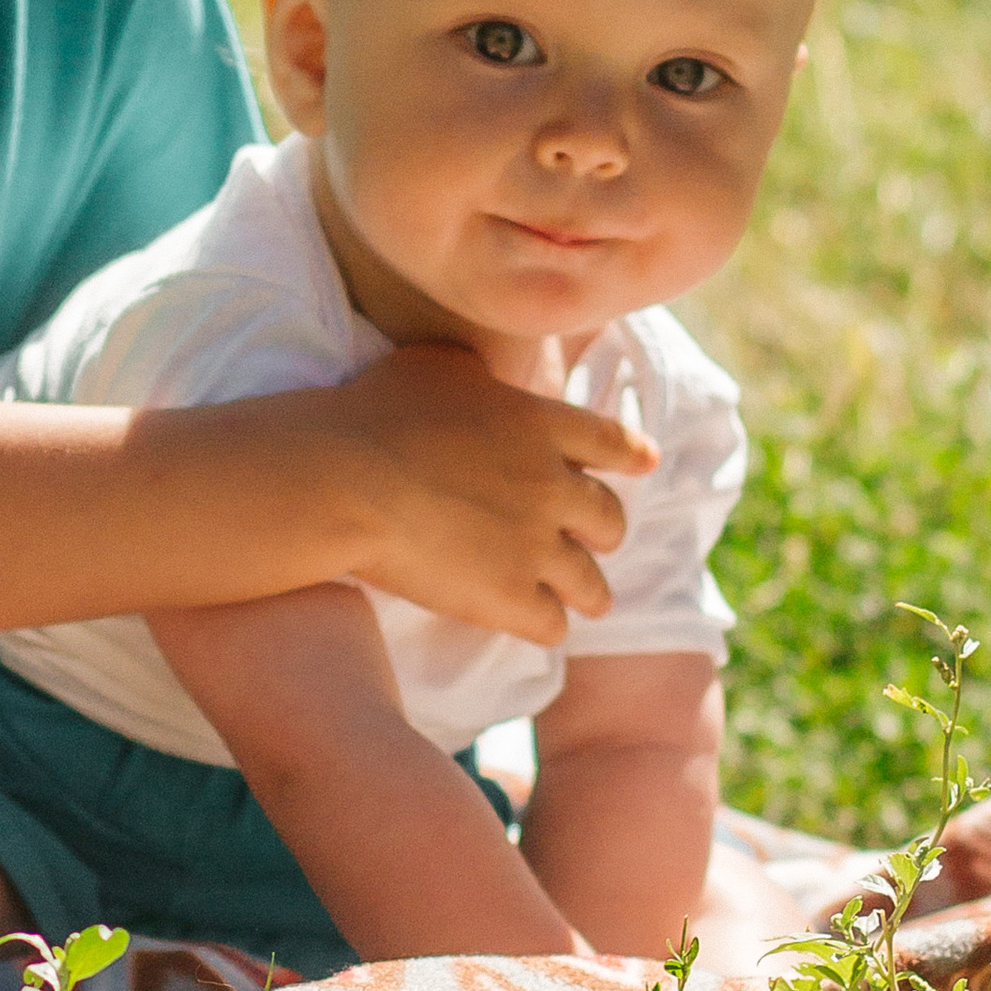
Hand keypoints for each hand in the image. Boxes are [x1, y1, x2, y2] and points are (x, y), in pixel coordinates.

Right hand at [317, 342, 656, 648]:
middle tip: (595, 540)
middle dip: (604, 530)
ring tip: (588, 601)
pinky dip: (545, 624)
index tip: (645, 463)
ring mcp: (536, 546)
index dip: (631, 454)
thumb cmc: (375, 412)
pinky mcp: (511, 598)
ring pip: (590, 581)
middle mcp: (552, 485)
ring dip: (588, 590)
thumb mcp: (435, 364)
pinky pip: (552, 624)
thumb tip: (487, 380)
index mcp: (541, 424)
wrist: (345, 480)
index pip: (611, 442)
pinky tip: (535, 625)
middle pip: (609, 517)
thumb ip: (478, 373)